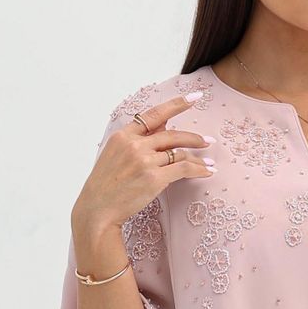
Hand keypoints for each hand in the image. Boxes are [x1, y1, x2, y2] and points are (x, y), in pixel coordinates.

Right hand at [71, 91, 214, 236]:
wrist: (97, 210)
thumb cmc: (105, 186)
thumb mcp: (114, 155)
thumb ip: (136, 140)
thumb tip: (163, 126)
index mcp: (123, 136)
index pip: (153, 115)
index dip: (176, 104)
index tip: (194, 98)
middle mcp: (134, 145)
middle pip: (172, 134)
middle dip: (193, 137)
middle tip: (208, 140)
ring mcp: (145, 161)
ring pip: (180, 153)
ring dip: (198, 157)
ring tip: (210, 161)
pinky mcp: (154, 178)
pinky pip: (183, 169)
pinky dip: (199, 169)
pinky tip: (207, 172)